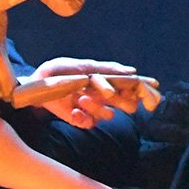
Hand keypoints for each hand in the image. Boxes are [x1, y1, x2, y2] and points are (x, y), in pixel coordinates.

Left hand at [23, 57, 140, 127]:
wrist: (38, 84)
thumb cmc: (59, 71)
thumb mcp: (82, 66)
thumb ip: (105, 69)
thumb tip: (132, 71)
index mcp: (108, 80)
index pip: (134, 87)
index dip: (145, 92)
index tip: (150, 95)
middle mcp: (105, 96)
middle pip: (127, 104)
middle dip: (123, 103)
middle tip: (110, 95)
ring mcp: (94, 108)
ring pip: (109, 115)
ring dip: (97, 107)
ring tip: (81, 98)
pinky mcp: (81, 119)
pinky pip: (91, 123)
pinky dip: (83, 117)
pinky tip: (74, 110)